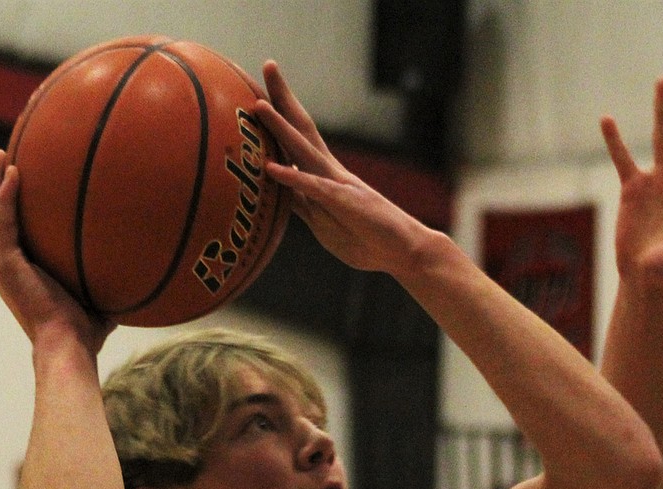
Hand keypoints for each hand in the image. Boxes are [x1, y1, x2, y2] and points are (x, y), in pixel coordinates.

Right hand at [0, 150, 113, 352]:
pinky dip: (6, 197)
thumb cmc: (86, 335)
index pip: (12, 235)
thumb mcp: (98, 301)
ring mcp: (5, 267)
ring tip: (2, 155)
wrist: (69, 348)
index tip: (23, 185)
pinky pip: (3, 223)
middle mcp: (8, 269)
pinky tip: (14, 172)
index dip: (13, 210)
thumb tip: (137, 273)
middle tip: (4, 158)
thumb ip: (108, 284)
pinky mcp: (7, 266)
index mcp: (22, 276)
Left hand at [254, 61, 419, 274]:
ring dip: (281, 128)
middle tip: (267, 64)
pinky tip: (271, 168)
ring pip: (304, 151)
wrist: (404, 251)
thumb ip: (304, 207)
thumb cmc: (367, 241)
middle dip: (283, 99)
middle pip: (301, 129)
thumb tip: (280, 194)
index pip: (297, 139)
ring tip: (258, 107)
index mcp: (325, 177)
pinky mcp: (344, 204)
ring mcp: (338, 185)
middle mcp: (331, 173)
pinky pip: (313, 188)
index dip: (280, 114)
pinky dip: (292, 178)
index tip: (260, 90)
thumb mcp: (326, 225)